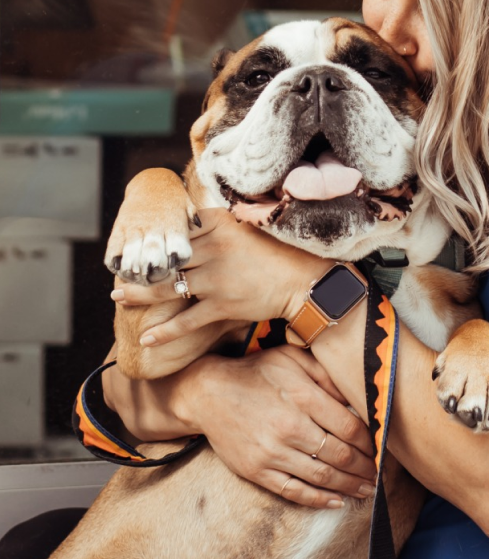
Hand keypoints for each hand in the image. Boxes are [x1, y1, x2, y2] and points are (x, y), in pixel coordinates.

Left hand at [111, 208, 332, 345]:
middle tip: (117, 272)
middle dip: (137, 267)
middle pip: (165, 258)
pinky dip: (165, 332)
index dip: (155, 236)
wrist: (302, 281)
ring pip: (168, 287)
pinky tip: (148, 339)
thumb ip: (218, 225)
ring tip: (118, 298)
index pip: (177, 228)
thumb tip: (193, 219)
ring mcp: (216, 278)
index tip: (135, 241)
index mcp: (219, 225)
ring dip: (139, 295)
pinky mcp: (222, 305)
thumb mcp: (247, 228)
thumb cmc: (275, 253)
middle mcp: (214, 249)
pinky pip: (187, 320)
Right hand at [188, 346, 375, 507]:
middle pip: (341, 455)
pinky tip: (337, 501)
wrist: (206, 394)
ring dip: (350, 486)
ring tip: (368, 490)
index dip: (371, 441)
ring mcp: (272, 452)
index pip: (350, 427)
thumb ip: (326, 374)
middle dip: (366, 468)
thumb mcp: (291, 358)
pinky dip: (319, 499)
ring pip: (322, 476)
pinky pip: (294, 491)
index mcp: (302, 397)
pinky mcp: (257, 471)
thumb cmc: (255, 373)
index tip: (382, 448)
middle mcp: (289, 427)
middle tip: (380, 474)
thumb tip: (356, 394)